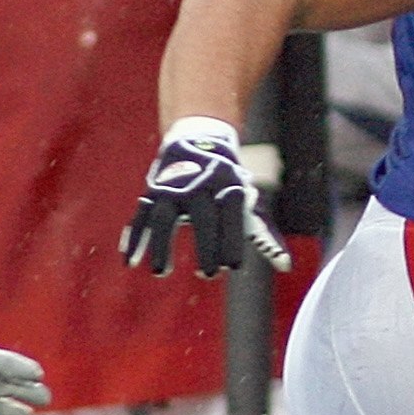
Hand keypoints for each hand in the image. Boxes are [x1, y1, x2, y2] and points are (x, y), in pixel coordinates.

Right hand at [122, 115, 290, 276]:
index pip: (231, 217)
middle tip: (209, 275)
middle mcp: (199, 185)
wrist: (199, 139)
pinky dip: (134, 239)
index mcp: (226, 186)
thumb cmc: (227, 183)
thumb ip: (262, 235)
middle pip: (202, 218)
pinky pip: (140, 217)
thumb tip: (284, 266)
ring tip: (162, 273)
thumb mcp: (245, 202)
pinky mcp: (152, 191)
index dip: (232, 242)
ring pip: (163, 218)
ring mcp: (172, 188)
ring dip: (161, 246)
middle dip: (206, 247)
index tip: (233, 268)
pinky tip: (130, 262)